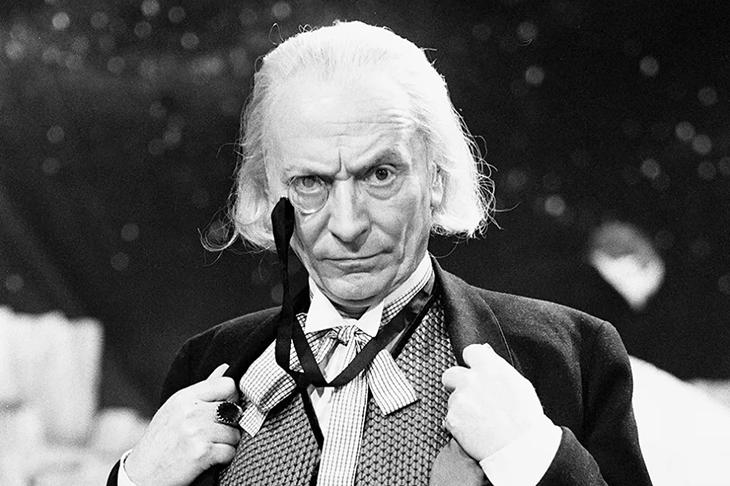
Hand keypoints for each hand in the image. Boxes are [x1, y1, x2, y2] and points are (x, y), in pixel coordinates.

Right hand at [125, 363, 241, 485]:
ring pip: (234, 434)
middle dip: (229, 425)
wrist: (141, 475)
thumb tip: (225, 367)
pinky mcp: (201, 452)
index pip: (227, 384)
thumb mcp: (176, 409)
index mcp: (184, 397)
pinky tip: (208, 459)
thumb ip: (204, 389)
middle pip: (234, 411)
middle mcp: (190, 411)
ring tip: (208, 447)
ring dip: (226, 444)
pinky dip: (224, 458)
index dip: (232, 398)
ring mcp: (195, 431)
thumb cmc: (161, 441)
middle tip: (213, 435)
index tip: (225, 410)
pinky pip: (230, 452)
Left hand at [442, 343, 546, 461]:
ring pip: (452, 398)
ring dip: (461, 407)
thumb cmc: (526, 420)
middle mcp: (471, 380)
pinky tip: (475, 430)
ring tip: (480, 420)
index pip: (470, 351)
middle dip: (457, 383)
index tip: (474, 371)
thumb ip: (498, 367)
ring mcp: (460, 399)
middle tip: (471, 396)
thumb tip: (486, 353)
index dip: (472, 363)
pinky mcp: (452, 418)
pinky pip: (450, 418)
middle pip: (451, 373)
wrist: (522, 449)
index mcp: (490, 368)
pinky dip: (459, 424)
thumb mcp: (519, 385)